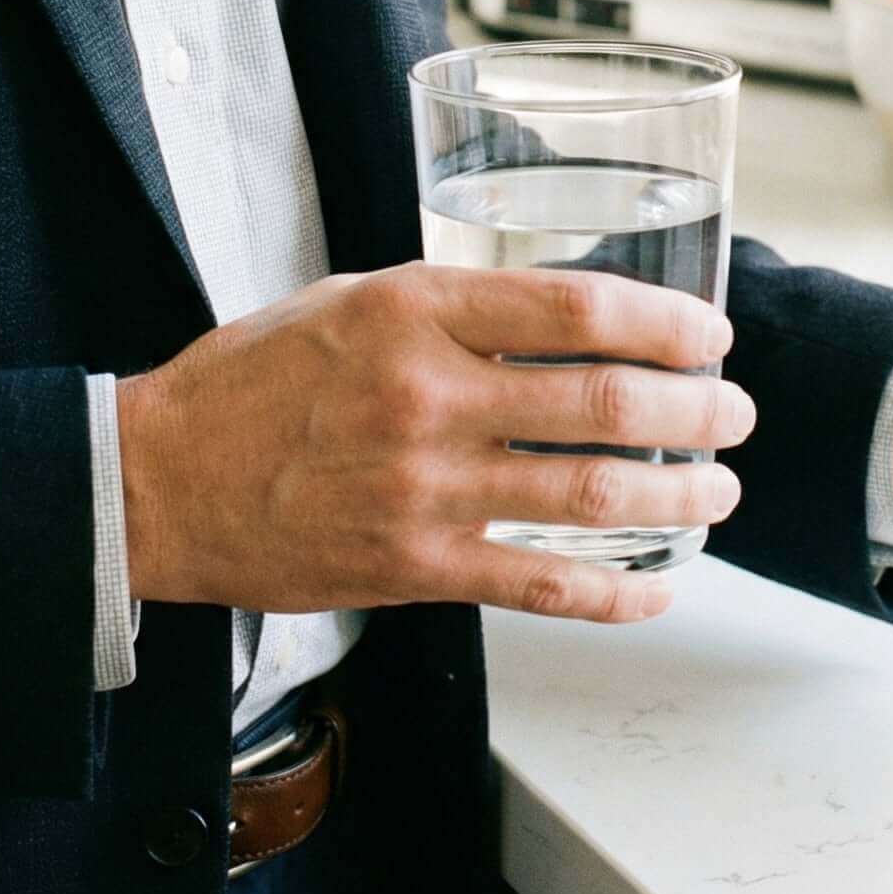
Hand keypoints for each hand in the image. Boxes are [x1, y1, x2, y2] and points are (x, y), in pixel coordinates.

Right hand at [115, 264, 751, 626]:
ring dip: (677, 495)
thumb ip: (456, 305)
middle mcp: (428, 393)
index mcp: (416, 309)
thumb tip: (565, 314)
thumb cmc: (257, 380)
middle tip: (735, 411)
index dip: (665, 323)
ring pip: (588, 494)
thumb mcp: (354, 301)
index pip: (577, 307)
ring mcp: (423, 486)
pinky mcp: (413, 565)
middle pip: (603, 401)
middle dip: (694, 409)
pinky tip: (656, 589)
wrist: (157, 480)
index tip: (709, 334)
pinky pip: (538, 582)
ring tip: (720, 491)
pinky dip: (612, 592)